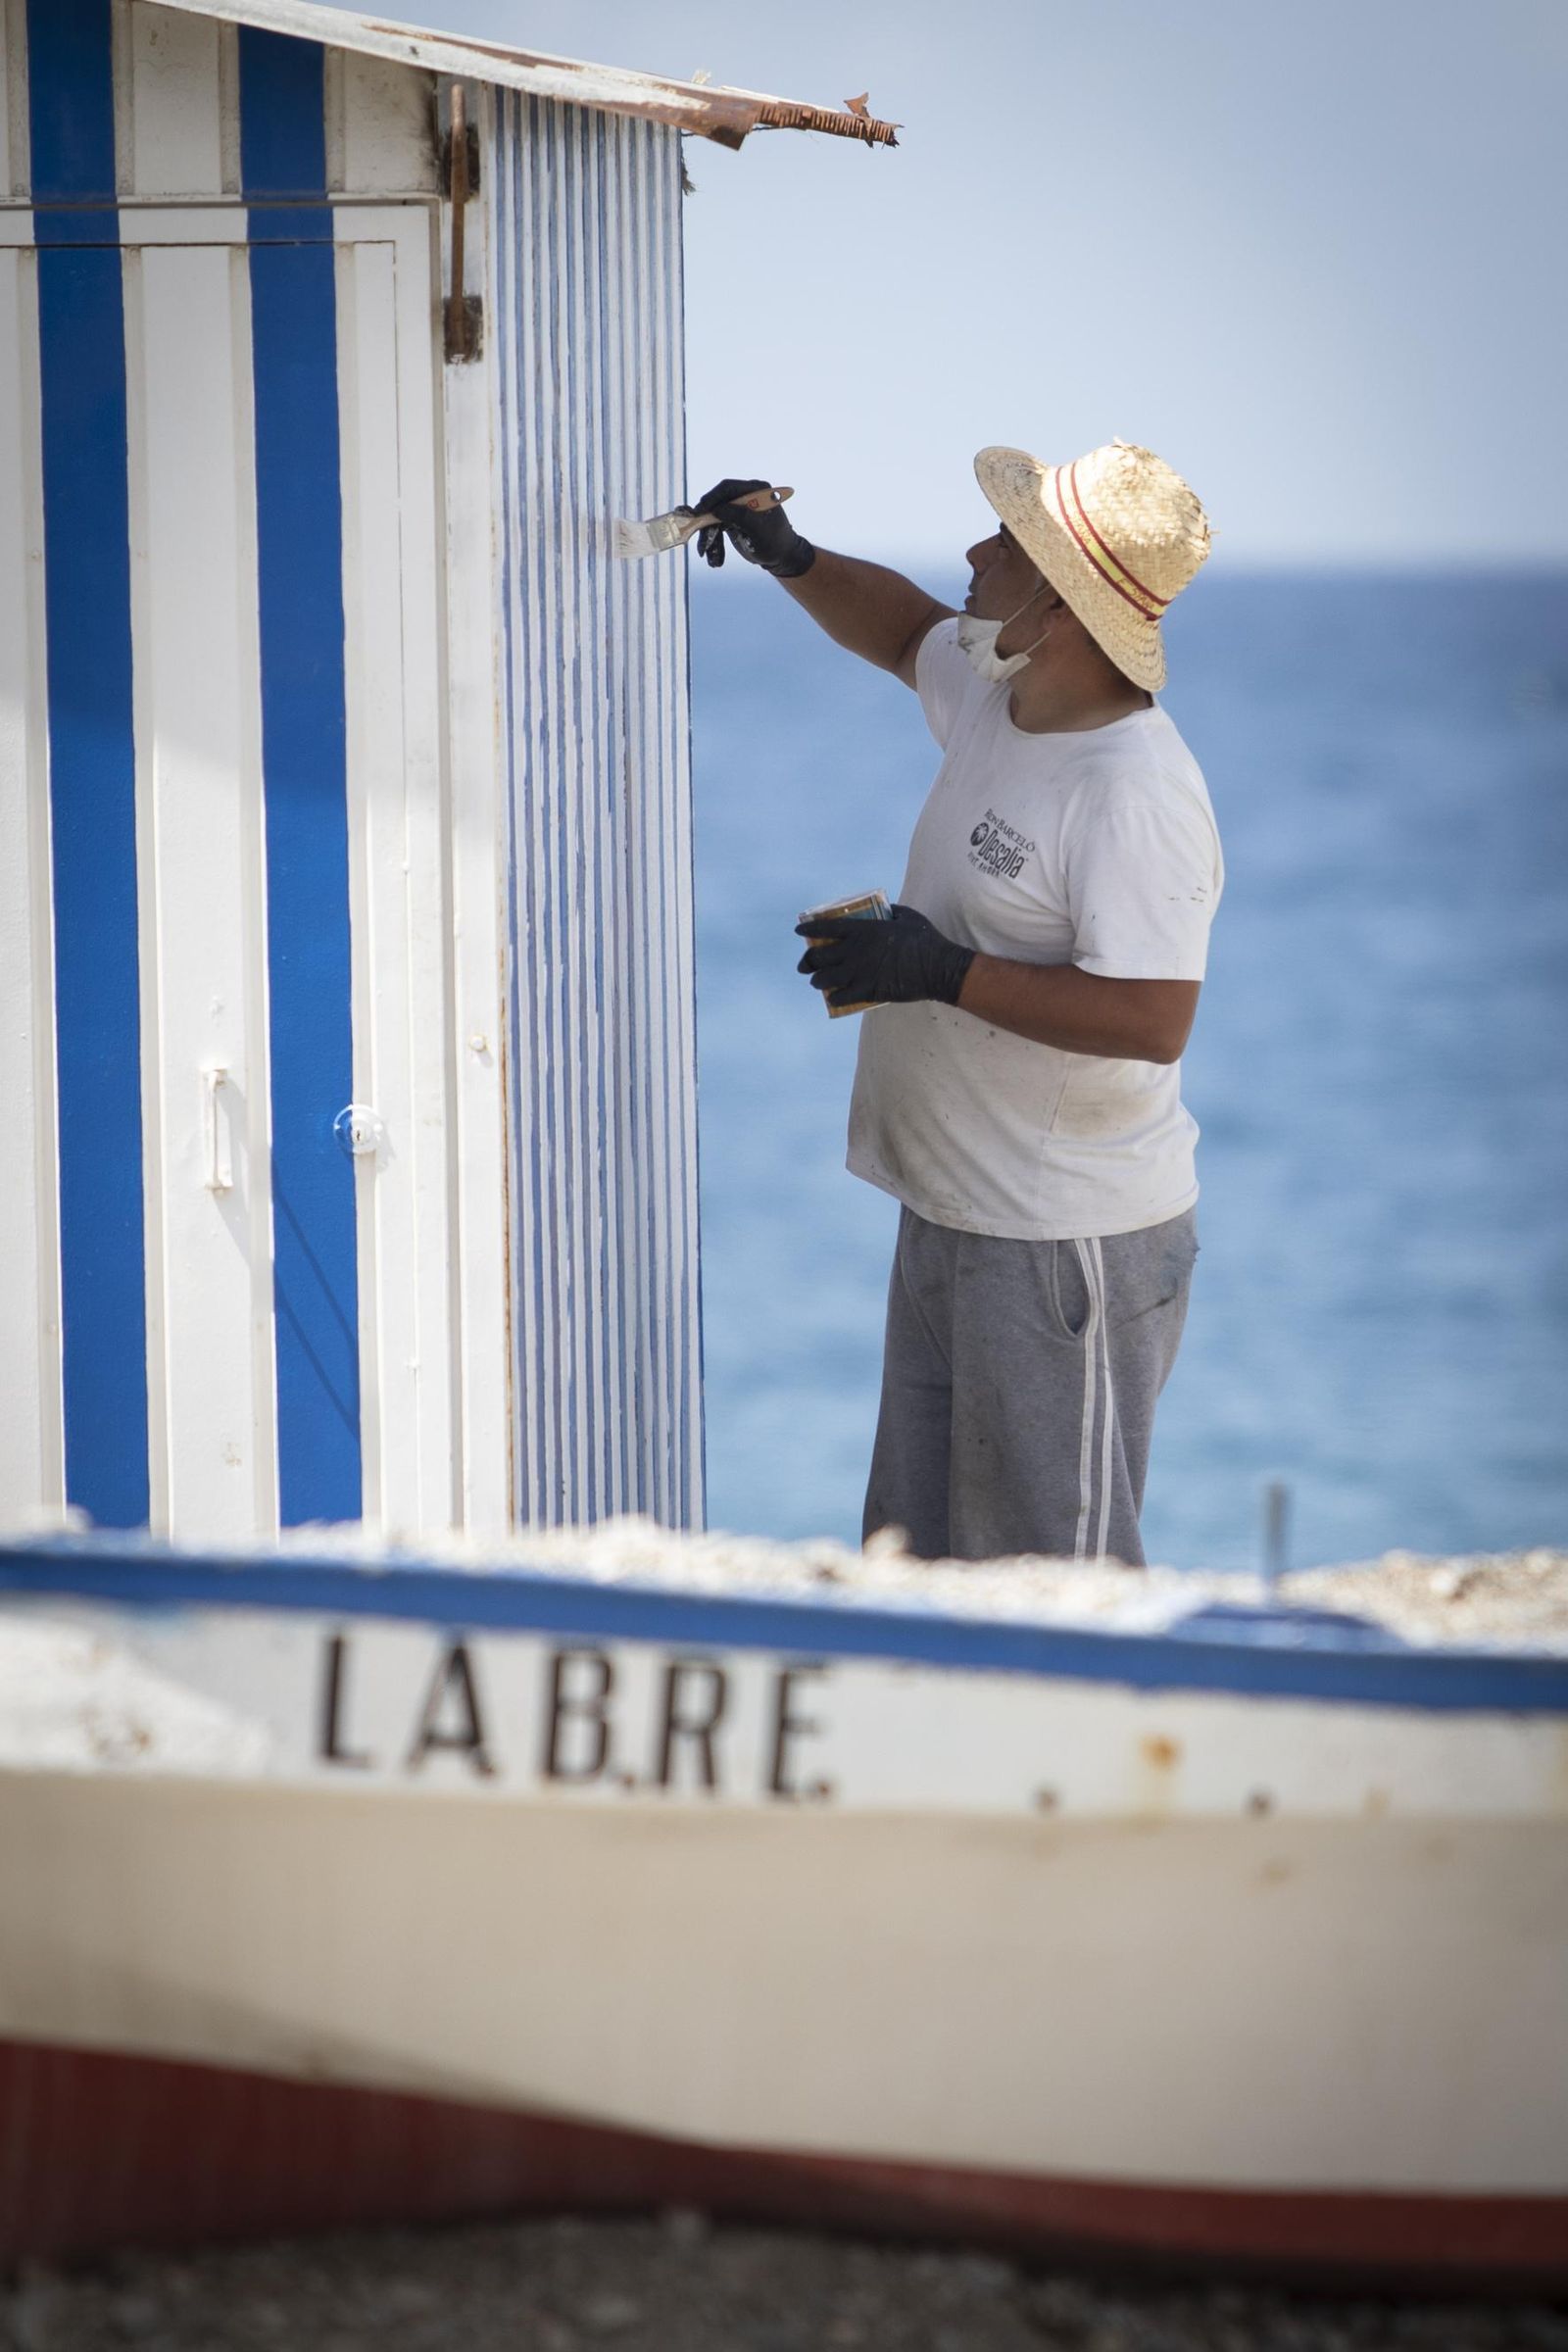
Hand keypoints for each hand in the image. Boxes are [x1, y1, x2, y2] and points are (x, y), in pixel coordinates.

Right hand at [690, 477, 815, 577]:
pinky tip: (713, 557)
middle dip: (706, 520)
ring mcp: (737, 508)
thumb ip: (739, 515)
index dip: (712, 498)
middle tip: (697, 532)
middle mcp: (745, 495)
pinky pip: (716, 527)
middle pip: (717, 502)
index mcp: (756, 490)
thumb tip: (716, 508)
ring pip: (713, 517)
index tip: (700, 511)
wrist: (782, 557)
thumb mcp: (759, 529)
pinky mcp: (732, 520)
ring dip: (707, 535)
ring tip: (705, 553)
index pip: (728, 488)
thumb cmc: (775, 542)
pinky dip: (713, 542)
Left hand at [794, 904, 975, 1009]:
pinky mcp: (868, 991)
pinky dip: (834, 998)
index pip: (825, 928)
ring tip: (817, 981)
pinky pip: (841, 997)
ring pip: (825, 979)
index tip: (799, 931)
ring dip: (818, 981)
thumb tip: (885, 910)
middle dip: (807, 962)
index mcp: (863, 929)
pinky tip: (832, 997)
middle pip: (818, 957)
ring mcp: (860, 972)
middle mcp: (855, 951)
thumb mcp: (907, 916)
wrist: (938, 968)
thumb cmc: (925, 939)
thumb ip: (891, 911)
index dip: (809, 930)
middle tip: (805, 965)